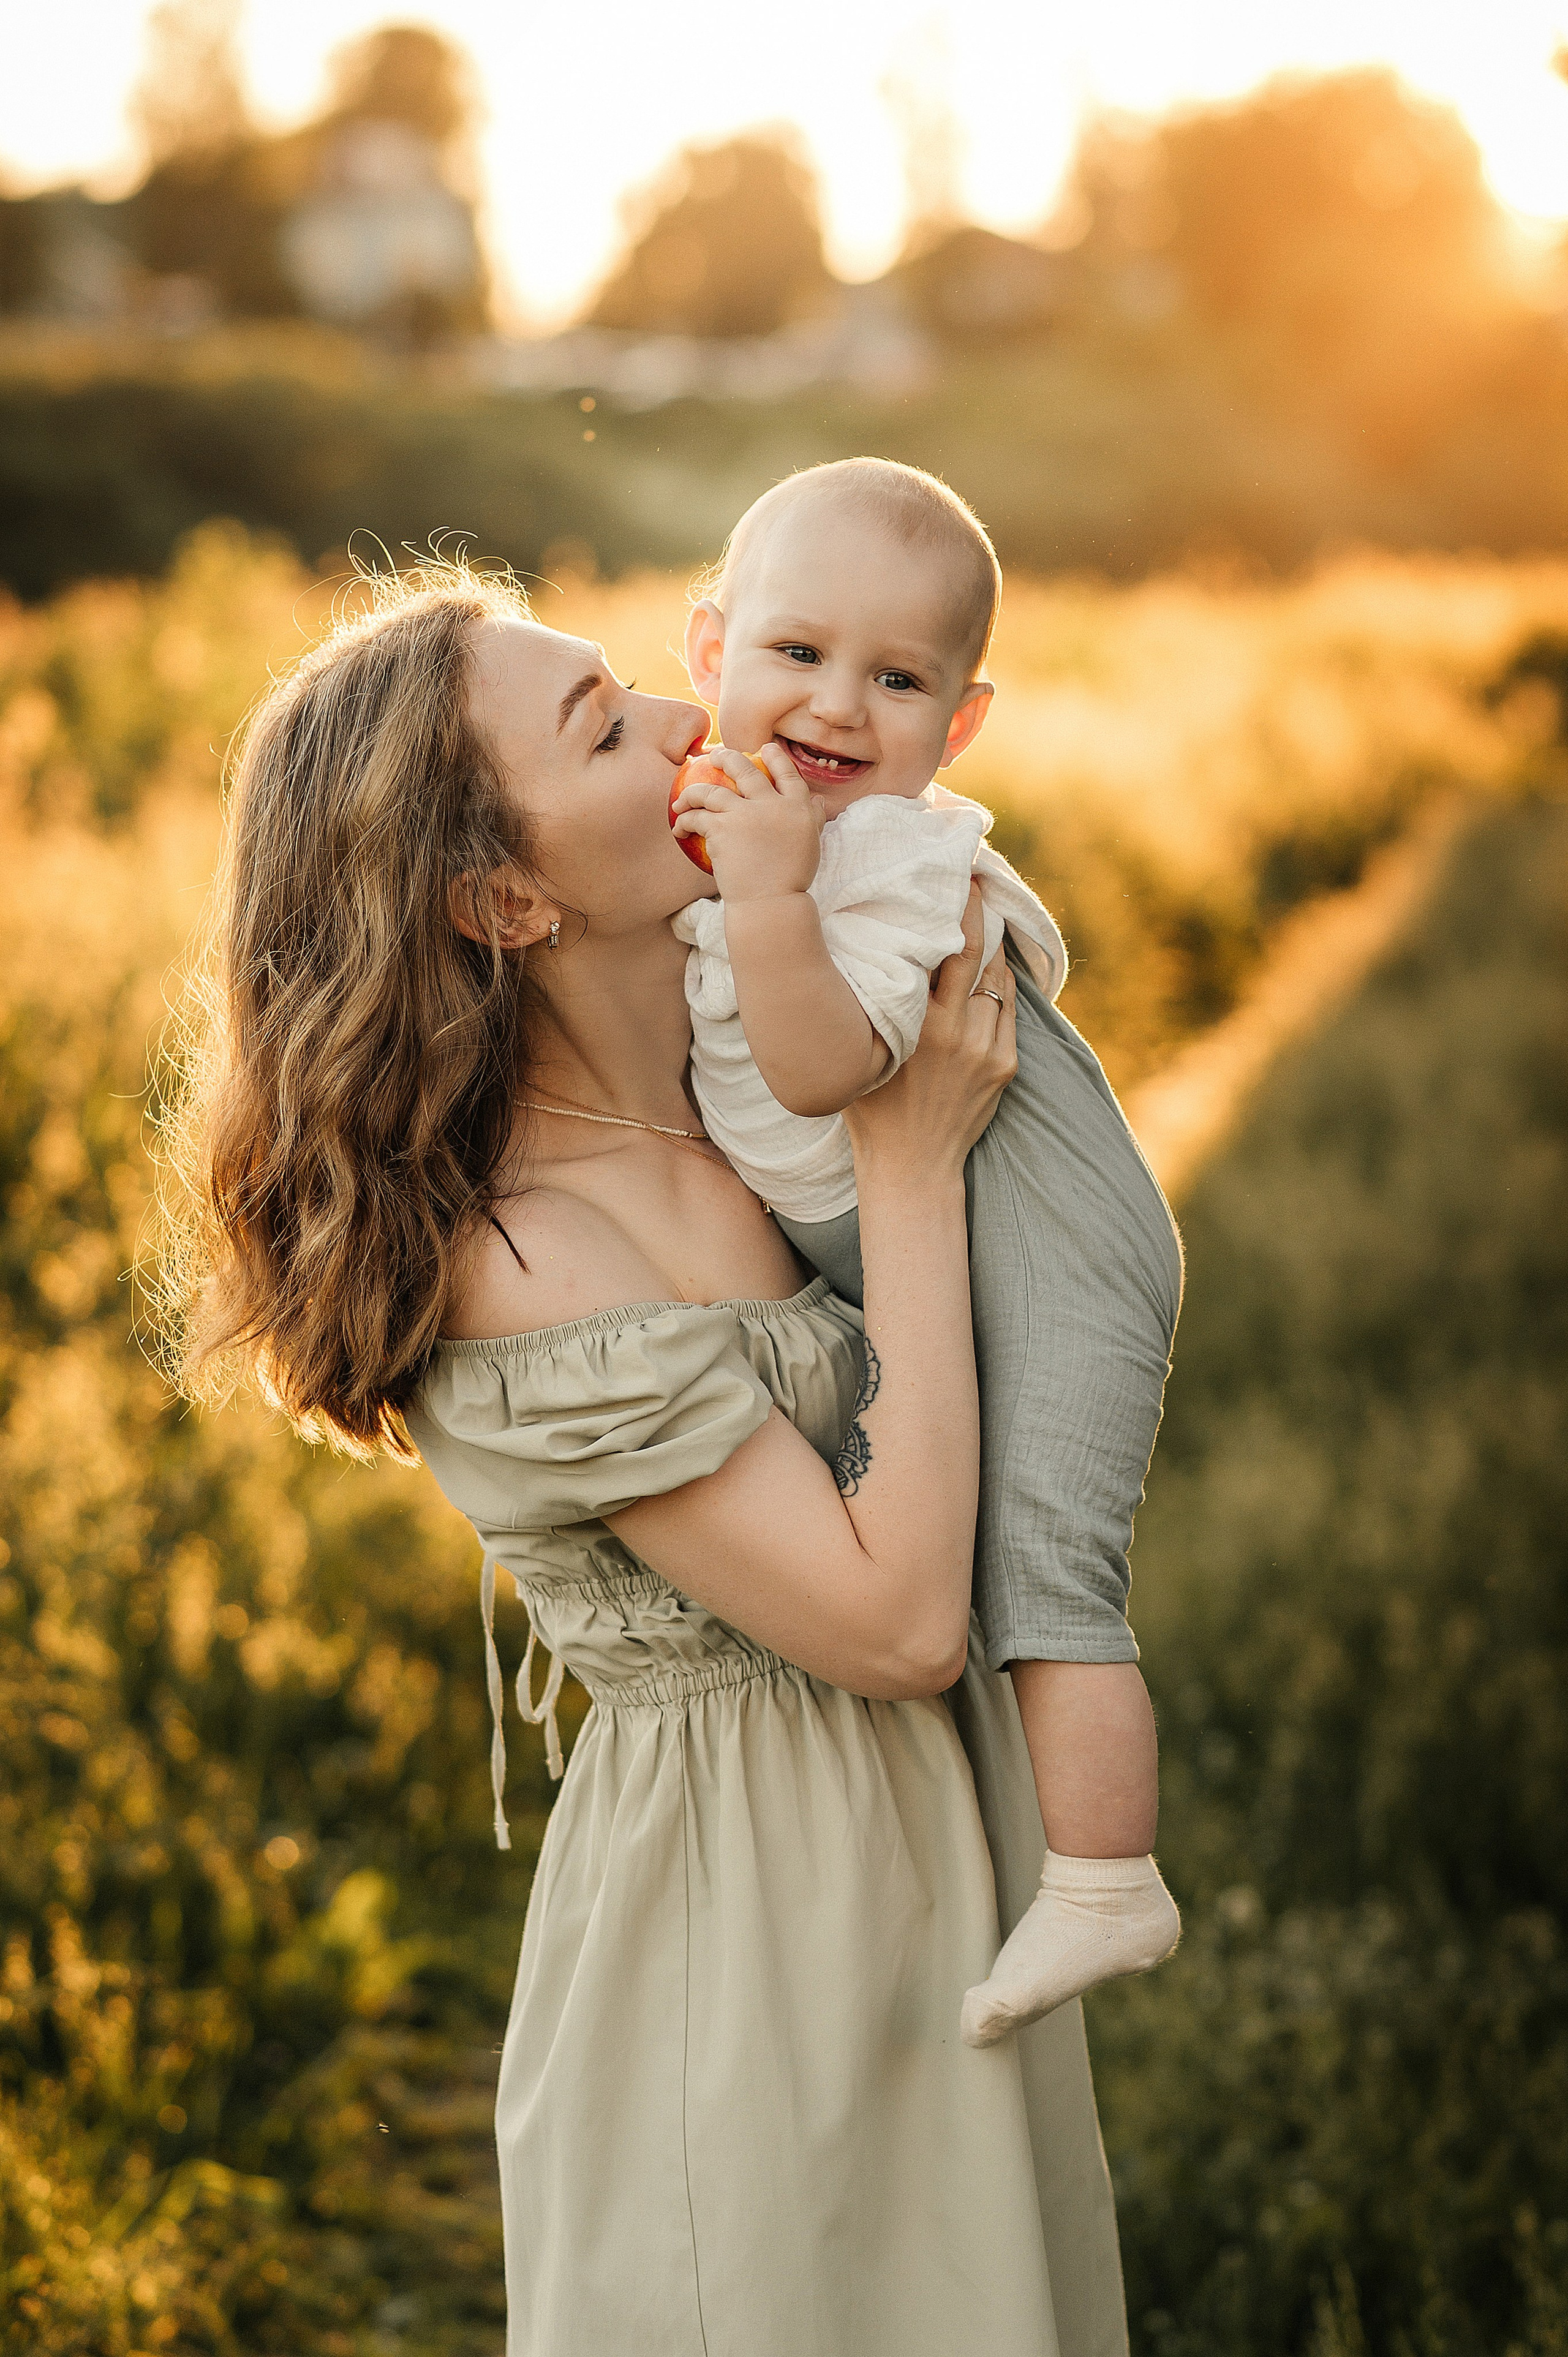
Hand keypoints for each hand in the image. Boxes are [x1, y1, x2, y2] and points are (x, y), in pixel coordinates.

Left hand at [671, 742, 824, 901]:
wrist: (771, 903)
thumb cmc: (791, 880)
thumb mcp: (811, 844)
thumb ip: (813, 819)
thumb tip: (818, 801)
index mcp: (798, 807)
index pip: (787, 773)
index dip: (776, 757)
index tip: (765, 748)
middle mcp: (771, 804)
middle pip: (746, 769)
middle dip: (727, 757)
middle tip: (714, 755)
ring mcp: (744, 814)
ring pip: (710, 790)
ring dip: (692, 792)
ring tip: (682, 799)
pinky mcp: (721, 828)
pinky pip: (695, 816)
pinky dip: (683, 820)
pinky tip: (678, 828)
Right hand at [842, 884, 1015, 1187]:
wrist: (912, 1167)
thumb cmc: (871, 1109)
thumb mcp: (859, 1052)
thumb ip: (868, 1005)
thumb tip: (865, 951)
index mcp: (920, 1025)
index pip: (946, 950)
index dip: (954, 910)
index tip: (955, 877)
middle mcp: (958, 1033)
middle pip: (978, 955)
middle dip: (978, 914)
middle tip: (974, 881)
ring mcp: (987, 1050)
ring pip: (998, 981)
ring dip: (992, 951)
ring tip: (982, 923)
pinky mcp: (1006, 1066)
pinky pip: (1008, 1011)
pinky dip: (999, 987)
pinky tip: (989, 971)